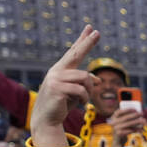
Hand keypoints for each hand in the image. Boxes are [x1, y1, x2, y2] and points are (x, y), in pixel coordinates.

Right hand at [30, 26, 99, 146]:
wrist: (47, 119)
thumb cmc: (61, 104)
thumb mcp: (76, 92)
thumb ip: (85, 83)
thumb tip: (99, 79)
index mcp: (61, 70)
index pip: (74, 52)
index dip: (82, 40)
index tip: (90, 28)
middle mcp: (57, 70)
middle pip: (76, 53)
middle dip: (87, 42)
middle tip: (97, 32)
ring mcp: (55, 78)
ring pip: (85, 77)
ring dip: (90, 90)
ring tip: (84, 99)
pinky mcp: (57, 88)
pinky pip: (81, 90)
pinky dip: (85, 98)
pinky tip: (81, 104)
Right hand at [106, 108, 144, 146]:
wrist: (118, 141)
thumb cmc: (123, 129)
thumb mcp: (122, 122)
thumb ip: (127, 118)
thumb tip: (139, 114)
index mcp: (113, 118)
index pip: (119, 112)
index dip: (127, 110)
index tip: (135, 109)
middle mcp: (113, 122)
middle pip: (126, 118)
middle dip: (135, 115)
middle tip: (142, 113)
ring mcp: (116, 128)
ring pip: (129, 124)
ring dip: (137, 122)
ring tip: (144, 121)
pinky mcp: (119, 134)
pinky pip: (130, 130)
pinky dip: (137, 129)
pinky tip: (142, 129)